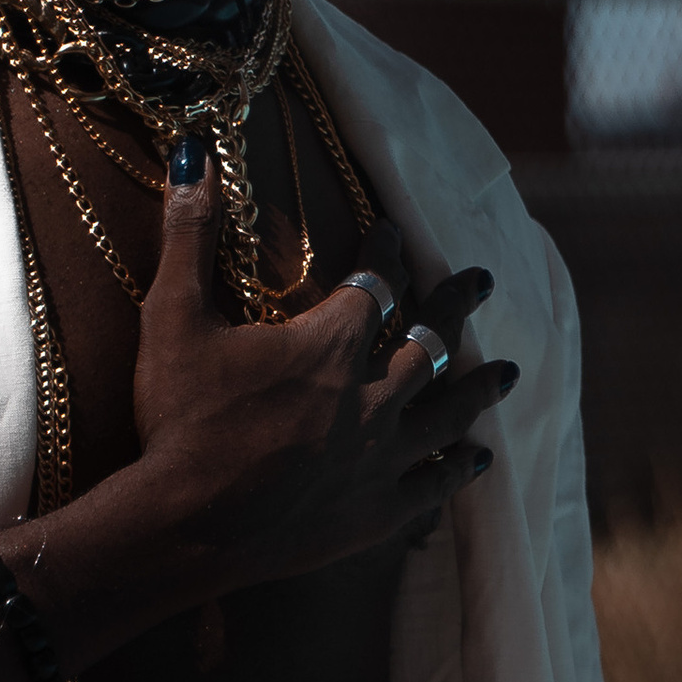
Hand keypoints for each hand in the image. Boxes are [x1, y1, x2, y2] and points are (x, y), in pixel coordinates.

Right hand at [127, 153, 510, 591]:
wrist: (184, 526)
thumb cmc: (178, 418)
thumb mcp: (173, 316)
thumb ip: (189, 236)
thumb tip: (195, 155)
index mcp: (331, 344)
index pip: (377, 283)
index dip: (388, 253)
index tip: (395, 233)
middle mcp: (372, 397)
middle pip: (429, 342)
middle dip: (455, 306)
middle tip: (481, 281)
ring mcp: (380, 459)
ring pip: (448, 414)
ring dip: (478, 388)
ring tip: (507, 372)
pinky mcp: (376, 514)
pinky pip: (434, 486)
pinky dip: (458, 468)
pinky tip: (476, 458)